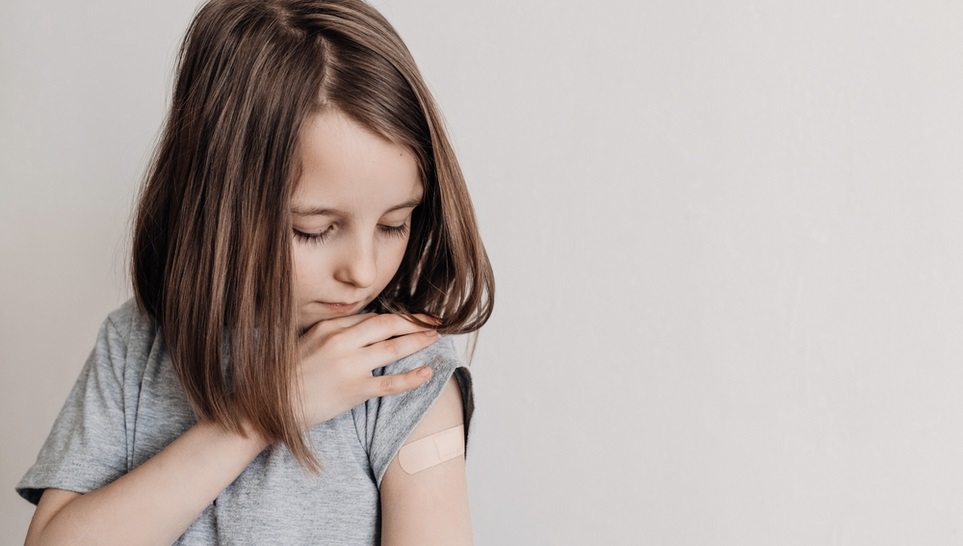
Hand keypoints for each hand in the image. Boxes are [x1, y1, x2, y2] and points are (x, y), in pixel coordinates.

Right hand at [295, 313, 437, 428]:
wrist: (271, 405)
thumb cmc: (287, 374)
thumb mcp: (308, 341)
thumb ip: (335, 330)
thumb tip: (367, 323)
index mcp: (329, 327)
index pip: (371, 318)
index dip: (396, 317)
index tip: (412, 317)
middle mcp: (341, 341)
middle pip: (387, 326)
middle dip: (414, 322)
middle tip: (434, 321)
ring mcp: (349, 366)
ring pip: (393, 349)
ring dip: (418, 341)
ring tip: (434, 337)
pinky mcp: (354, 391)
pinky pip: (390, 383)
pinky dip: (411, 377)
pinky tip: (427, 372)